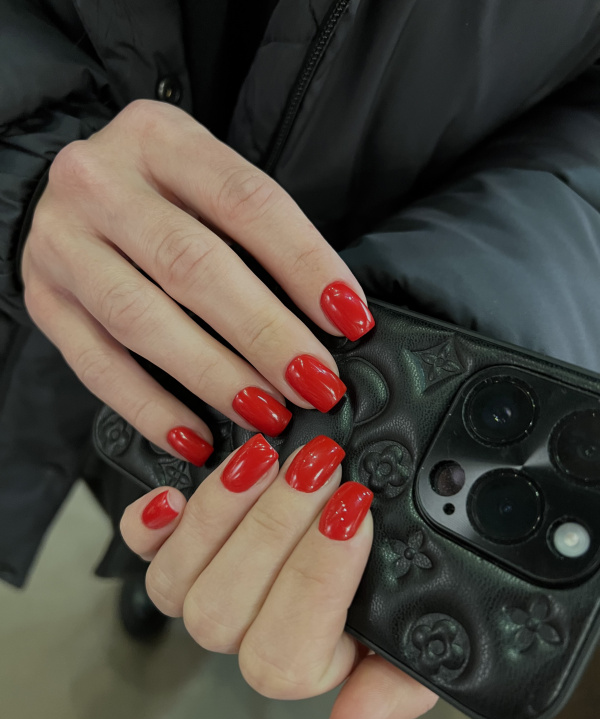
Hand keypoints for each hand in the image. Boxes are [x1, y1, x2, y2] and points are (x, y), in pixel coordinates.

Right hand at [21, 100, 373, 464]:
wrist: (73, 195)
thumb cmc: (161, 195)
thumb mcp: (207, 184)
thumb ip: (256, 238)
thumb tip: (329, 322)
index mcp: (157, 138)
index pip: (246, 201)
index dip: (305, 265)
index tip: (348, 320)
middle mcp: (99, 183)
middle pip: (192, 265)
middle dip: (265, 334)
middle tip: (315, 383)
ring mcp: (61, 244)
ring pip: (142, 320)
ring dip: (214, 376)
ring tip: (267, 414)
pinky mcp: (43, 302)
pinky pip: (97, 367)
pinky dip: (151, 409)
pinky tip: (196, 437)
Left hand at [119, 434, 437, 718]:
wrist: (356, 520)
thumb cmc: (388, 591)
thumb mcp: (412, 639)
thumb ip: (389, 693)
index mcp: (301, 661)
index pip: (285, 658)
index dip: (317, 580)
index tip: (354, 515)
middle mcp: (243, 632)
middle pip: (225, 611)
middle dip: (275, 529)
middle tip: (320, 469)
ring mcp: (205, 589)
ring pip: (178, 581)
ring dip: (219, 514)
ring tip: (268, 458)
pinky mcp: (177, 545)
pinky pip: (142, 548)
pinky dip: (149, 525)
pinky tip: (174, 494)